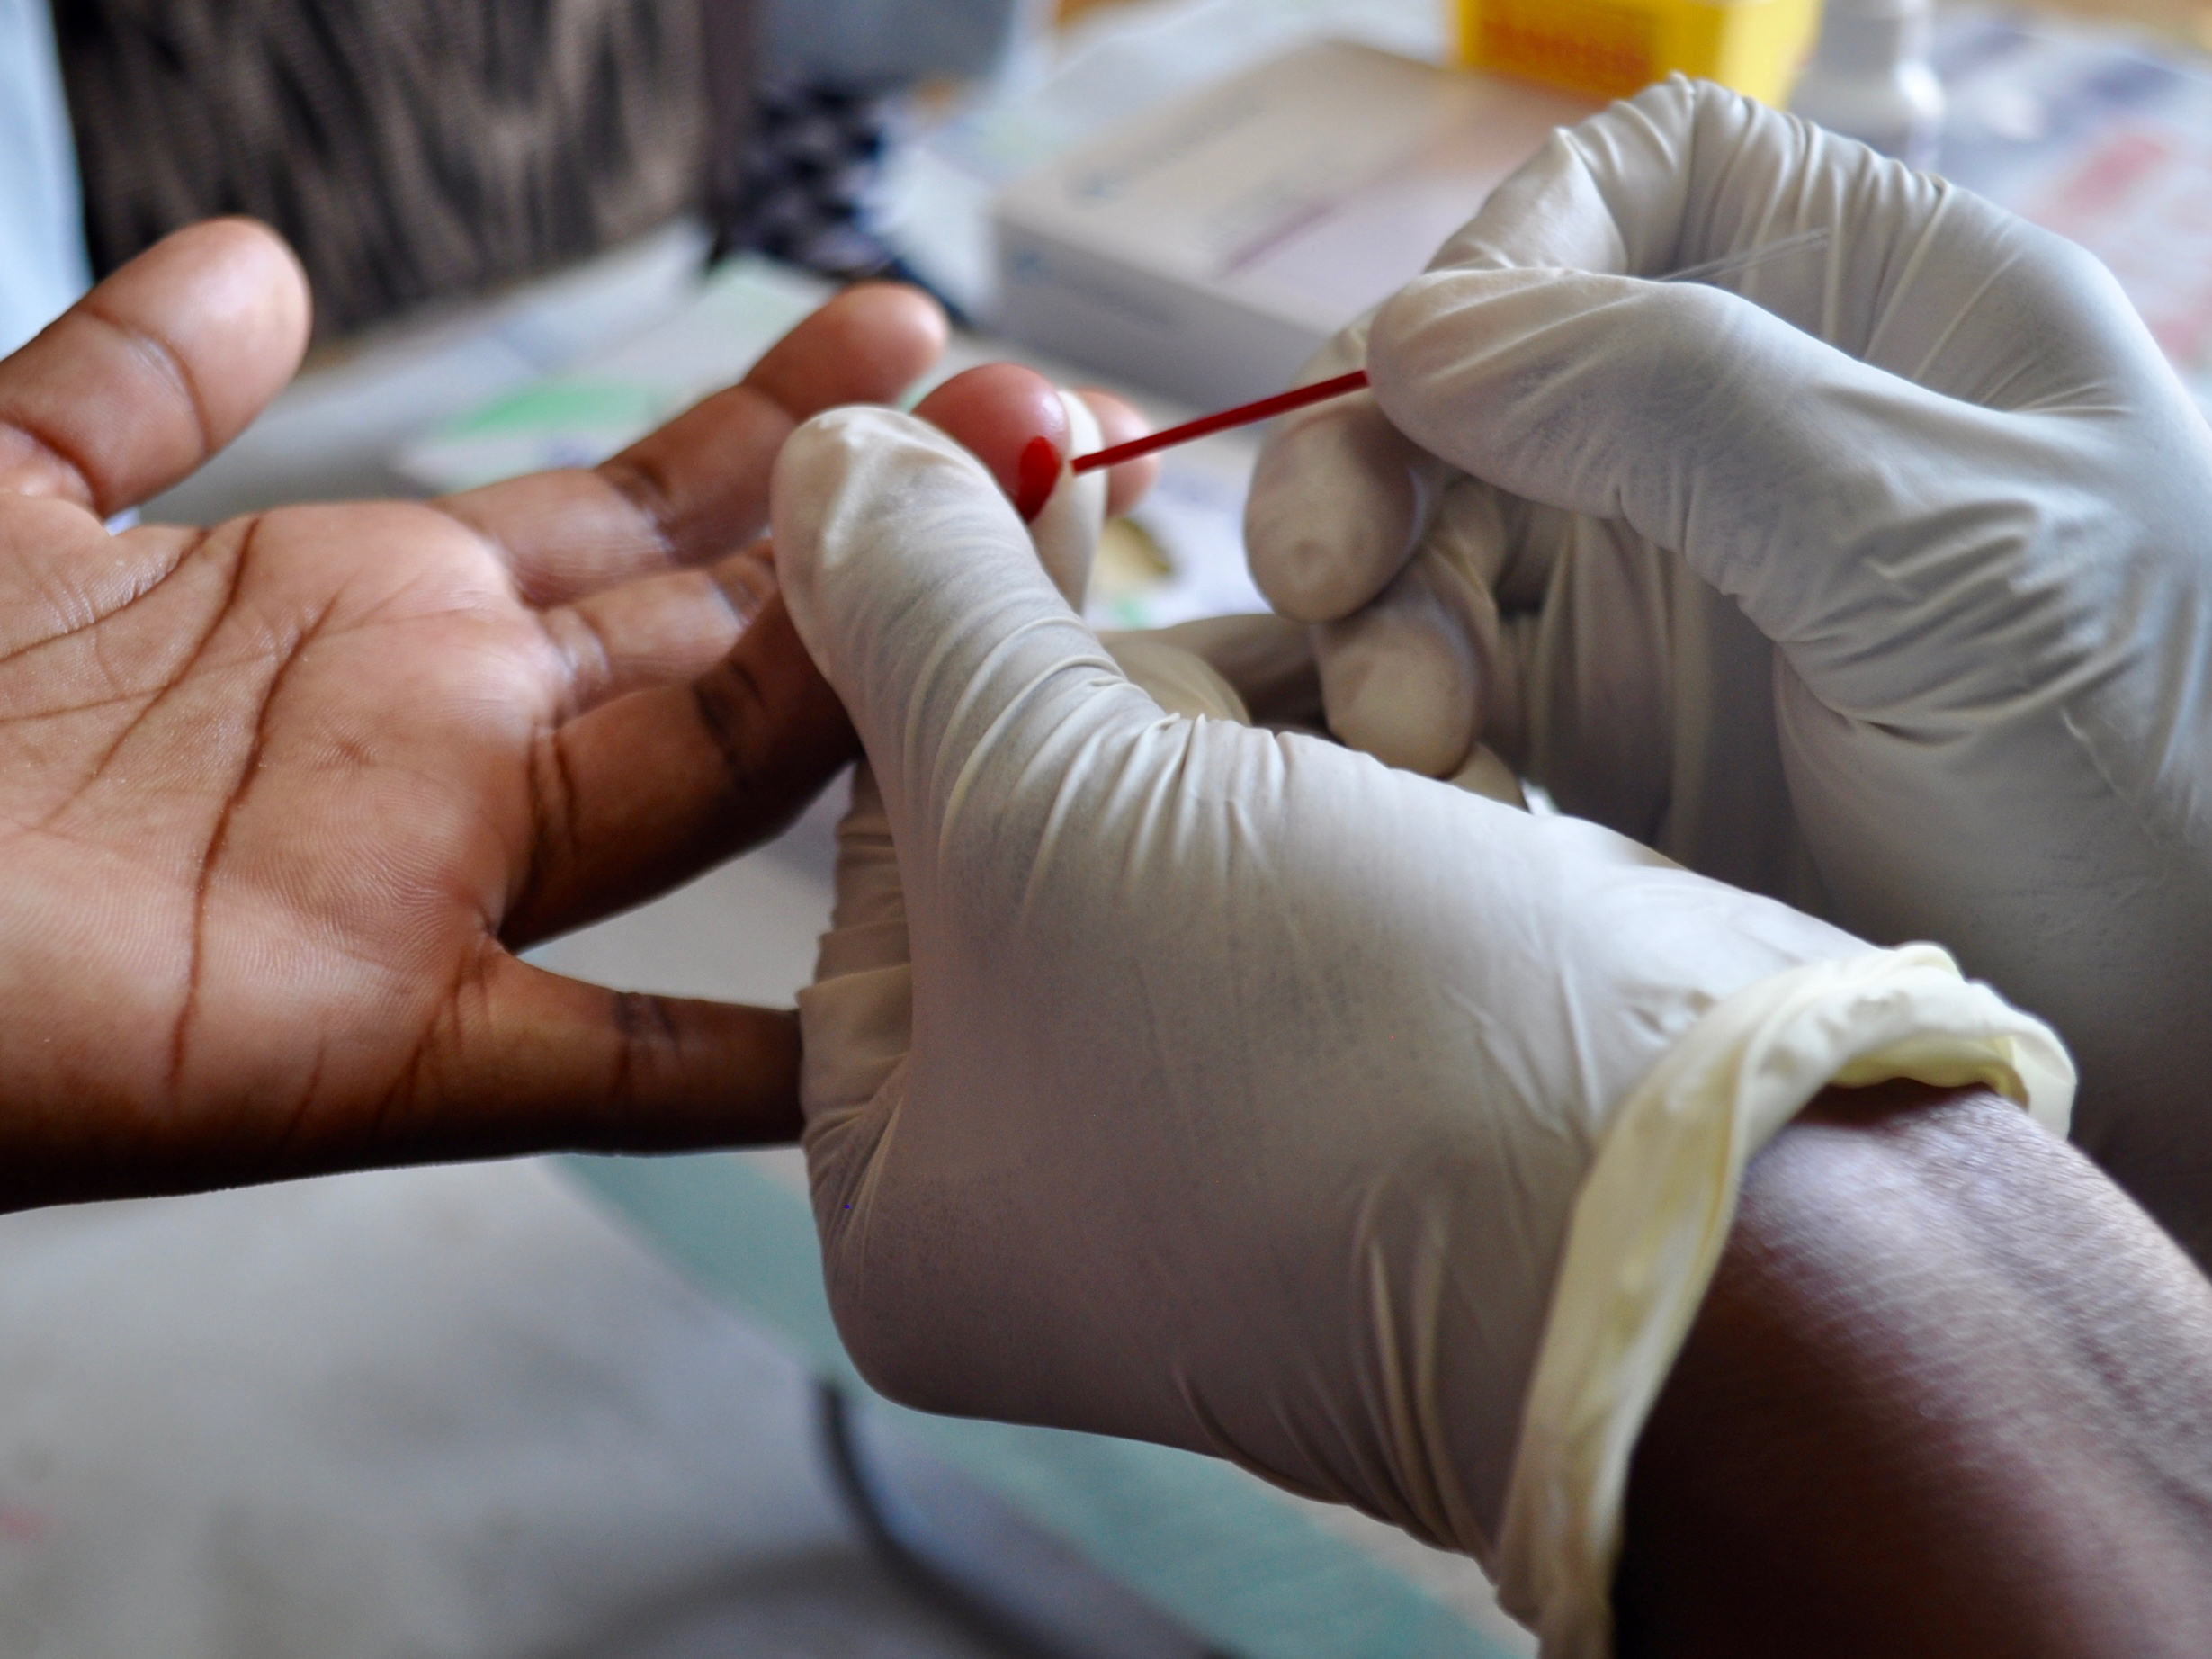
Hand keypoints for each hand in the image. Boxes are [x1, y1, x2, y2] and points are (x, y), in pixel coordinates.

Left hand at [0, 218, 944, 1207]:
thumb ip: (137, 380)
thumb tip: (262, 260)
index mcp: (374, 603)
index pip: (635, 509)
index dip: (778, 425)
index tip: (905, 340)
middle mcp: (442, 732)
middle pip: (715, 621)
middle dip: (881, 527)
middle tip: (1038, 424)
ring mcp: (430, 885)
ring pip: (704, 783)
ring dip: (872, 703)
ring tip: (1034, 605)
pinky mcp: (379, 1047)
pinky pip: (604, 1064)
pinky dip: (744, 1063)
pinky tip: (880, 1042)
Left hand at [772, 368, 2068, 1651]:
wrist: (1701, 1207)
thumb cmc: (1315, 1053)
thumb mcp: (1043, 805)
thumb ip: (914, 610)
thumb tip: (816, 459)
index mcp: (904, 1189)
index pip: (871, 842)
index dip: (930, 641)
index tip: (999, 465)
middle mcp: (1053, 1179)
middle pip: (1034, 823)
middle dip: (1130, 688)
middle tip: (1180, 557)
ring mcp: (1229, 1128)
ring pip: (1200, 813)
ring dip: (1280, 715)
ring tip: (1369, 707)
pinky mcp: (1388, 1066)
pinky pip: (1328, 855)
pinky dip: (1380, 778)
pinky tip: (1441, 759)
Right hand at [1243, 79, 2211, 1256]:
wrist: (2175, 1033)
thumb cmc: (2143, 770)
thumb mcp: (1936, 552)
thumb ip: (1681, 406)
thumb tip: (1414, 331)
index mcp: (1872, 308)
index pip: (1637, 190)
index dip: (1508, 250)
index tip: (1417, 377)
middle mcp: (1746, 427)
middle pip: (1489, 373)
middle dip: (1382, 459)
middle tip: (1323, 572)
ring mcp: (1669, 585)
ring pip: (1438, 536)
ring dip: (1380, 616)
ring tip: (1412, 729)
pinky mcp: (1611, 734)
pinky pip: (1447, 681)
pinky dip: (1407, 720)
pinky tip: (1430, 783)